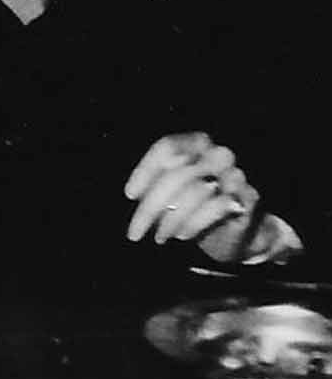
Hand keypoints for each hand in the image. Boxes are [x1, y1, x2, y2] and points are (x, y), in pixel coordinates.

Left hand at [123, 132, 267, 258]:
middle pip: (177, 174)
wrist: (235, 230)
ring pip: (194, 192)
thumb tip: (135, 193)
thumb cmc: (195, 205)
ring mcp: (235, 175)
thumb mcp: (172, 190)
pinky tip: (183, 234)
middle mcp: (218, 154)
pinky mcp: (248, 198)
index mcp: (197, 143)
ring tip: (160, 236)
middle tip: (136, 231)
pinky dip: (194, 223)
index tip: (131, 195)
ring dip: (171, 219)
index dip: (145, 170)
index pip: (168, 146)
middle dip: (151, 207)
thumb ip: (156, 182)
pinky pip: (216, 208)